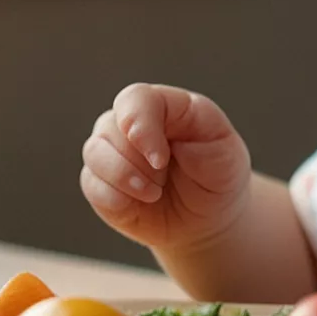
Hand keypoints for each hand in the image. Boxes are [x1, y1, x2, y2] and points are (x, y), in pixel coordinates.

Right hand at [81, 84, 251, 253]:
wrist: (210, 215)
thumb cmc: (218, 173)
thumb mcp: (225, 146)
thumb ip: (194, 130)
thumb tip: (142, 141)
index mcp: (163, 105)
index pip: (135, 100)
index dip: (141, 127)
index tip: (160, 161)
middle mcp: (130, 123)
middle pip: (110, 127)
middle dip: (139, 162)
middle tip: (165, 180)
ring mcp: (112, 151)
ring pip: (94, 152)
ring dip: (125, 178)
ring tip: (155, 193)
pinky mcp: (100, 182)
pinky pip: (91, 184)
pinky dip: (115, 198)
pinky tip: (140, 203)